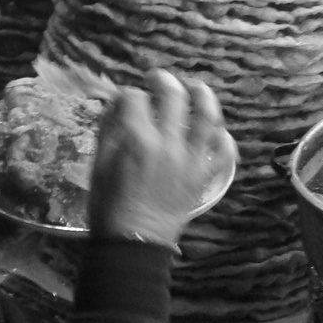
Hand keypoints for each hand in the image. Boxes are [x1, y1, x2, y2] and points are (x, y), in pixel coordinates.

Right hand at [87, 69, 235, 249]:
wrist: (133, 243)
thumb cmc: (109, 204)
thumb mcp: (99, 162)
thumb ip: (109, 128)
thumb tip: (118, 102)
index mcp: (138, 139)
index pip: (135, 98)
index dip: (127, 93)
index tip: (124, 99)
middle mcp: (169, 144)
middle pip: (173, 96)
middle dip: (162, 80)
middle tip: (156, 79)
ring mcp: (191, 160)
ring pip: (208, 117)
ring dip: (202, 95)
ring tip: (194, 87)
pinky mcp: (204, 176)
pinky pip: (223, 153)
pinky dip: (223, 138)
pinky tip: (215, 130)